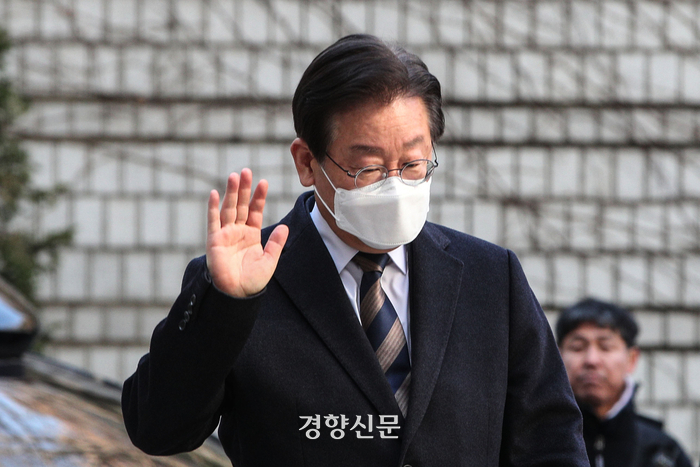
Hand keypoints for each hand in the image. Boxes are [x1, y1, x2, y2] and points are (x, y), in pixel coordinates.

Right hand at [206, 169, 288, 296]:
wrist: (237, 295)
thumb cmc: (252, 281)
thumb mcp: (269, 261)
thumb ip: (276, 243)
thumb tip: (284, 227)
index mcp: (251, 235)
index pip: (255, 211)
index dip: (259, 197)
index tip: (264, 182)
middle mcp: (237, 231)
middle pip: (241, 205)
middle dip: (244, 189)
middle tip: (247, 171)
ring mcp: (225, 234)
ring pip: (229, 209)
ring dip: (231, 193)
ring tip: (235, 176)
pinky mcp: (214, 241)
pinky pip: (213, 221)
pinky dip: (213, 207)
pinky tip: (215, 193)